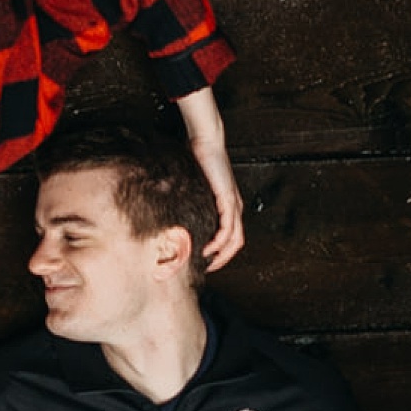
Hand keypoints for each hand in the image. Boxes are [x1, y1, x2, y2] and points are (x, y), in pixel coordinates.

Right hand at [180, 87, 245, 268]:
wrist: (205, 142)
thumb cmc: (199, 161)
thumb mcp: (194, 188)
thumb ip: (190, 202)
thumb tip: (174, 214)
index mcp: (228, 206)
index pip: (230, 236)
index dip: (221, 252)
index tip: (206, 260)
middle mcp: (235, 208)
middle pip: (236, 243)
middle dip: (223, 259)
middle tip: (208, 268)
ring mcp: (234, 205)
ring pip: (235, 240)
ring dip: (222, 255)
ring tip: (208, 263)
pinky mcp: (228, 200)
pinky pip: (228, 229)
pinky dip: (220, 242)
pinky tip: (208, 249)